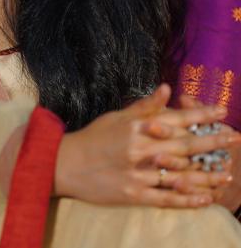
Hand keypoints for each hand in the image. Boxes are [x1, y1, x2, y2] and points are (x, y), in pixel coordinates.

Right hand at [54, 84, 238, 206]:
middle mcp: (140, 148)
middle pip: (184, 146)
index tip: (222, 112)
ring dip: (206, 175)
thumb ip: (144, 106)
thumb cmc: (92, 138)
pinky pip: (166, 198)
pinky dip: (187, 199)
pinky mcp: (134, 193)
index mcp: (136, 127)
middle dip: (212, 142)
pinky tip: (205, 198)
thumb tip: (166, 88)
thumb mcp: (115, 117)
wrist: (65, 164)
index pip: (175, 119)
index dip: (200, 115)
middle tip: (234, 139)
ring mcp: (138, 173)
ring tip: (227, 174)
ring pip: (180, 174)